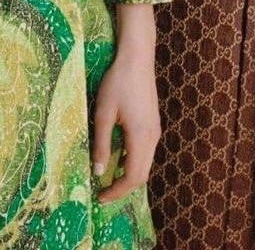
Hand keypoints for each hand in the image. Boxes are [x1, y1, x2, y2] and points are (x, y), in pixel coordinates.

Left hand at [92, 5, 159, 203]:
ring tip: (108, 178)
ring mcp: (155, 130)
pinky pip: (146, 151)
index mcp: (141, 137)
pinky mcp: (154, 123)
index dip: (116, 191)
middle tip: (103, 192)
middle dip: (123, 187)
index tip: (100, 197)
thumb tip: (98, 173)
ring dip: (129, 175)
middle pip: (142, 174)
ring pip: (146, 163)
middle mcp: (153, 137)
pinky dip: (133, 161)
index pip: (132, 176)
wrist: (137, 57)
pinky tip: (119, 157)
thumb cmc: (117, 82)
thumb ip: (102, 144)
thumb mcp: (103, 113)